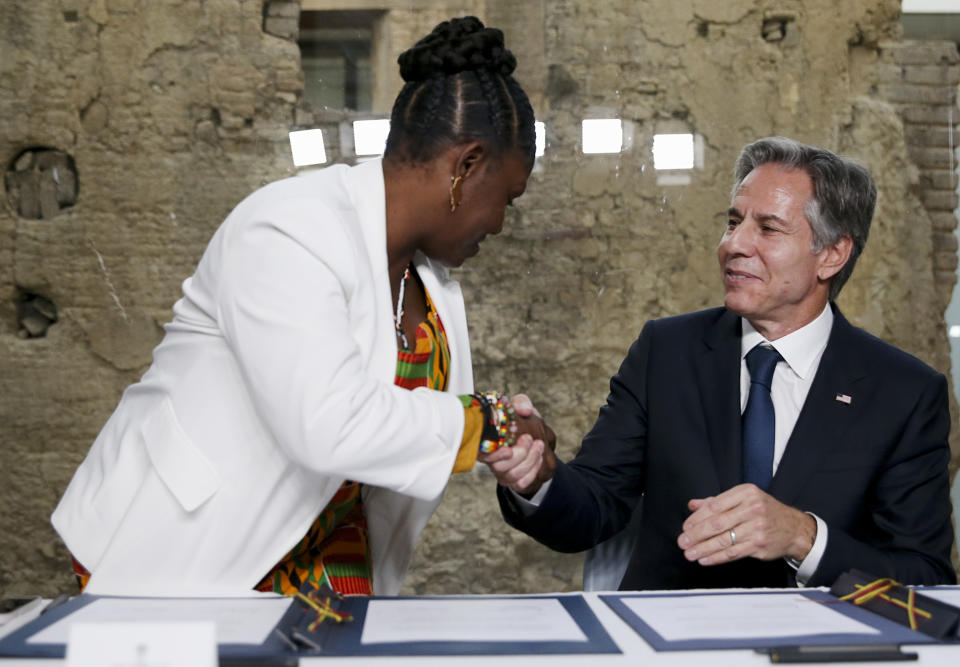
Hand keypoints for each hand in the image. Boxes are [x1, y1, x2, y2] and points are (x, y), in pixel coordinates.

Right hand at [479, 394, 556, 496]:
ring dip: (529, 461)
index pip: (482, 454)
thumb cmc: (522, 420)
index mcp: (486, 442)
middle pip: (499, 467)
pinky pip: (521, 483)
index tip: (509, 449)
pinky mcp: (513, 480)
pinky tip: (539, 459)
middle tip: (530, 439)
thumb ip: (521, 403)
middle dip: (519, 455)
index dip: (494, 455)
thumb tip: (525, 410)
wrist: (535, 437)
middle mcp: (491, 459)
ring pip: (512, 476)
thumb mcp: (521, 407)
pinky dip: (532, 472)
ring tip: (539, 446)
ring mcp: (502, 472)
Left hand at [676, 484, 815, 565]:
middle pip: (717, 523)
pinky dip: (717, 557)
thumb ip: (717, 501)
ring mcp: (757, 527)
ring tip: (689, 553)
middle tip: (682, 541)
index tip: (686, 527)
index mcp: (745, 493)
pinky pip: (733, 553)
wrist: (794, 528)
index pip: (714, 505)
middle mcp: (752, 508)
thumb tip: (693, 505)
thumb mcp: (744, 499)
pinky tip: (705, 559)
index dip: (697, 518)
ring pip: (724, 540)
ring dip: (703, 548)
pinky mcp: (759, 545)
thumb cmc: (765, 511)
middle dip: (696, 534)